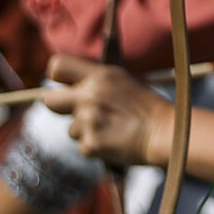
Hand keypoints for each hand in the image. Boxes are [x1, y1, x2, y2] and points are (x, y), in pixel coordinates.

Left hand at [42, 55, 170, 167]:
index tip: (63, 85)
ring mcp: (88, 121)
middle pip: (49, 100)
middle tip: (74, 111)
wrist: (165, 133)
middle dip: (56, 105)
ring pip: (71, 128)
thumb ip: (95, 80)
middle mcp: (89, 96)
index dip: (56, 77)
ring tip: (111, 129)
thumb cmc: (147, 107)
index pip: (56, 66)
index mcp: (99, 76)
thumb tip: (70, 86)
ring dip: (86, 131)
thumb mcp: (122, 81)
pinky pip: (83, 146)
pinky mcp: (90, 144)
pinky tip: (113, 142)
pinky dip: (96, 147)